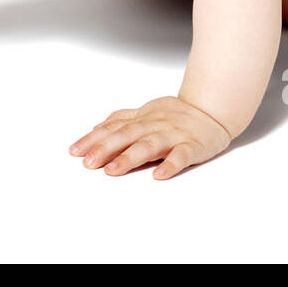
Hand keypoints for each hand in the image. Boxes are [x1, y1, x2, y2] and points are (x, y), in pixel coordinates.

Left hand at [69, 96, 232, 179]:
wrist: (213, 110)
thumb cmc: (177, 115)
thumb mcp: (146, 111)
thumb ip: (123, 119)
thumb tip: (97, 126)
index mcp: (142, 119)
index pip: (113, 128)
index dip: (93, 139)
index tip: (74, 151)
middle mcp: (154, 125)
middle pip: (127, 135)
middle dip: (105, 148)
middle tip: (87, 163)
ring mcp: (173, 136)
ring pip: (150, 145)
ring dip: (130, 158)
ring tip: (112, 170)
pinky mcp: (193, 147)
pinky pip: (181, 156)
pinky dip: (170, 165)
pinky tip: (159, 175)